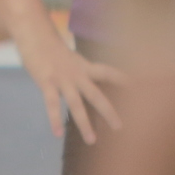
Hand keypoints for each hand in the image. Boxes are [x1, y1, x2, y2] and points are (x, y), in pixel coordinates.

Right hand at [6, 12, 122, 142]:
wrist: (34, 33)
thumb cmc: (50, 47)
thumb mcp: (69, 58)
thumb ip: (77, 72)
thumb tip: (82, 85)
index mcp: (84, 66)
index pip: (108, 73)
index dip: (124, 81)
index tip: (140, 90)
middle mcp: (77, 74)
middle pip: (96, 95)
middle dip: (109, 112)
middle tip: (120, 128)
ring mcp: (62, 79)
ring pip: (76, 104)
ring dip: (84, 123)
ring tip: (92, 141)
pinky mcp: (46, 81)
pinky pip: (51, 104)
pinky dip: (54, 119)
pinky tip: (56, 133)